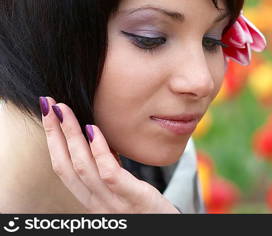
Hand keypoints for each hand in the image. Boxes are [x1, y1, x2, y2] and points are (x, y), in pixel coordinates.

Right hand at [38, 96, 179, 213]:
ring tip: (65, 110)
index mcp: (91, 198)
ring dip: (70, 136)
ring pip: (82, 167)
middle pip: (65, 165)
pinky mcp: (135, 199)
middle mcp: (96, 203)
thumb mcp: (121, 189)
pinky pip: (110, 173)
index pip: (63, 168)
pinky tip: (94, 129)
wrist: (166, 229)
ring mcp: (113, 204)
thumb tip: (97, 139)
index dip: (52, 140)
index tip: (49, 114)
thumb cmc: (145, 209)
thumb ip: (108, 169)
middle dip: (54, 133)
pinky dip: (99, 150)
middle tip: (48, 104)